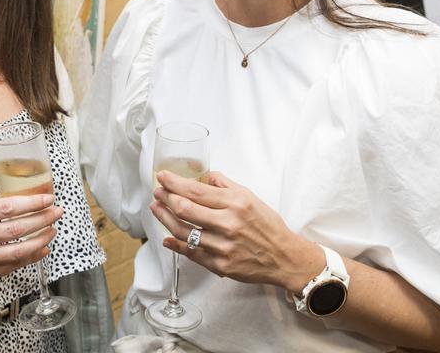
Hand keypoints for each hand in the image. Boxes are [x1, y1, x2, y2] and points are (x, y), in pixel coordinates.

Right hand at [0, 193, 61, 290]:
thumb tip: (23, 204)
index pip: (6, 208)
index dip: (31, 204)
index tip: (47, 199)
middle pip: (17, 230)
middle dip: (42, 220)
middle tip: (57, 212)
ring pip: (19, 251)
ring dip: (41, 239)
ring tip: (52, 230)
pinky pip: (13, 266)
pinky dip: (31, 256)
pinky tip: (42, 247)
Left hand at [150, 171, 321, 290]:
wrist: (284, 257)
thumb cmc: (268, 226)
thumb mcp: (251, 198)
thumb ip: (226, 185)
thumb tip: (206, 175)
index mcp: (235, 204)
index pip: (196, 190)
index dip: (175, 183)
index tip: (162, 177)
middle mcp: (228, 224)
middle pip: (185, 209)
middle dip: (166, 198)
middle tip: (157, 192)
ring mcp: (223, 246)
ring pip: (184, 232)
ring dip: (165, 219)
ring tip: (156, 209)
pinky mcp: (221, 265)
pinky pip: (192, 254)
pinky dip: (175, 245)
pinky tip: (166, 238)